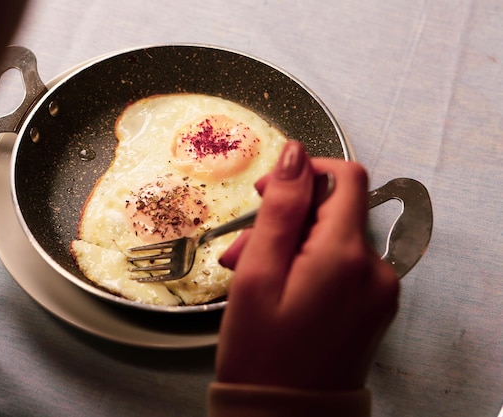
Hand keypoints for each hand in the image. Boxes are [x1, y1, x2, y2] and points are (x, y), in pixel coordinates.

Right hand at [216, 141, 398, 390]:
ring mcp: (379, 291)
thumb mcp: (258, 275)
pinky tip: (278, 288)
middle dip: (287, 219)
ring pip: (334, 239)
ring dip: (292, 245)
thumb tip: (295, 154)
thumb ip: (281, 209)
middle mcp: (374, 269)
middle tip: (243, 248)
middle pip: (336, 211)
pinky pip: (342, 267)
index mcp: (346, 255)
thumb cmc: (262, 354)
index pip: (346, 177)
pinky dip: (310, 266)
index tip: (269, 192)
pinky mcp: (374, 307)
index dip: (305, 173)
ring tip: (251, 275)